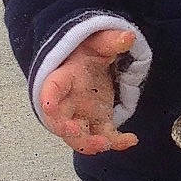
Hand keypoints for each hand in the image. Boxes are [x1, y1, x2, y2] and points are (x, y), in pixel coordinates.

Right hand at [38, 28, 138, 153]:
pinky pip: (105, 137)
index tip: (48, 106)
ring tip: (105, 144)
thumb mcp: (97, 42)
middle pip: (60, 120)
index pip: (52, 88)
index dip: (49, 98)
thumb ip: (110, 41)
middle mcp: (68, 102)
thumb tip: (128, 37)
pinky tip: (131, 139)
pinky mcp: (99, 123)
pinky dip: (117, 142)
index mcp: (64, 78)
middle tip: (75, 131)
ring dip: (88, 143)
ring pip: (79, 136)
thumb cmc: (86, 54)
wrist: (89, 67)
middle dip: (66, 128)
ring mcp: (82, 115)